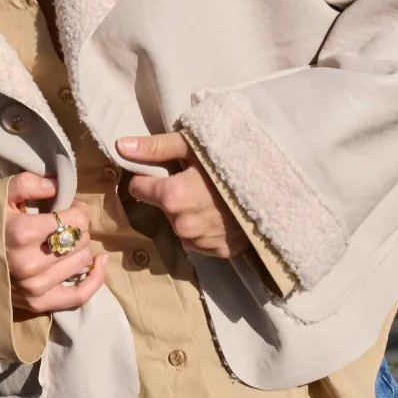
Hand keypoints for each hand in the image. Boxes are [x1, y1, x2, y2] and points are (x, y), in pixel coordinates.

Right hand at [4, 173, 107, 313]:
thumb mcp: (1, 194)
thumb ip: (30, 183)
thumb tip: (59, 184)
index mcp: (22, 233)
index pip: (76, 221)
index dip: (78, 211)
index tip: (69, 208)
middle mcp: (30, 264)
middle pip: (80, 241)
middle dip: (78, 228)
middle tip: (65, 223)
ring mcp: (35, 288)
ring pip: (82, 263)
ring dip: (80, 249)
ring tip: (67, 241)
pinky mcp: (37, 304)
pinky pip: (79, 296)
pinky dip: (95, 280)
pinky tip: (99, 263)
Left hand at [116, 133, 247, 258]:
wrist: (278, 190)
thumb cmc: (232, 160)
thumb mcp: (192, 145)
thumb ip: (154, 148)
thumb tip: (120, 146)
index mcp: (172, 196)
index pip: (139, 188)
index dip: (149, 177)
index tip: (165, 170)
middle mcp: (182, 224)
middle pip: (163, 206)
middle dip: (172, 193)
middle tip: (196, 179)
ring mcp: (201, 241)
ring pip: (180, 224)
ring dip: (188, 211)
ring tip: (211, 195)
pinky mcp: (219, 251)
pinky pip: (199, 239)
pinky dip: (204, 227)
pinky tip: (220, 212)